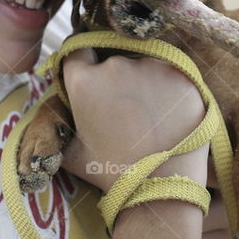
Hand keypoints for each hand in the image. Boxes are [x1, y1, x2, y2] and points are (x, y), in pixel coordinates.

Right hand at [59, 48, 208, 191]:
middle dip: (115, 80)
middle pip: (112, 62)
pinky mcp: (182, 75)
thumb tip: (57, 118)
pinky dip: (170, 91)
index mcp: (84, 81)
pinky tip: (171, 115)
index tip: (91, 77)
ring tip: (151, 116)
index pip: (77, 52)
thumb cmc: (112, 173)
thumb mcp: (72, 154)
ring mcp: (151, 67)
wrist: (162, 185)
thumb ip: (61, 128)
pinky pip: (172, 76)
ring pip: (144, 67)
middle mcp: (115, 65)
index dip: (83, 64)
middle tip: (124, 110)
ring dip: (144, 84)